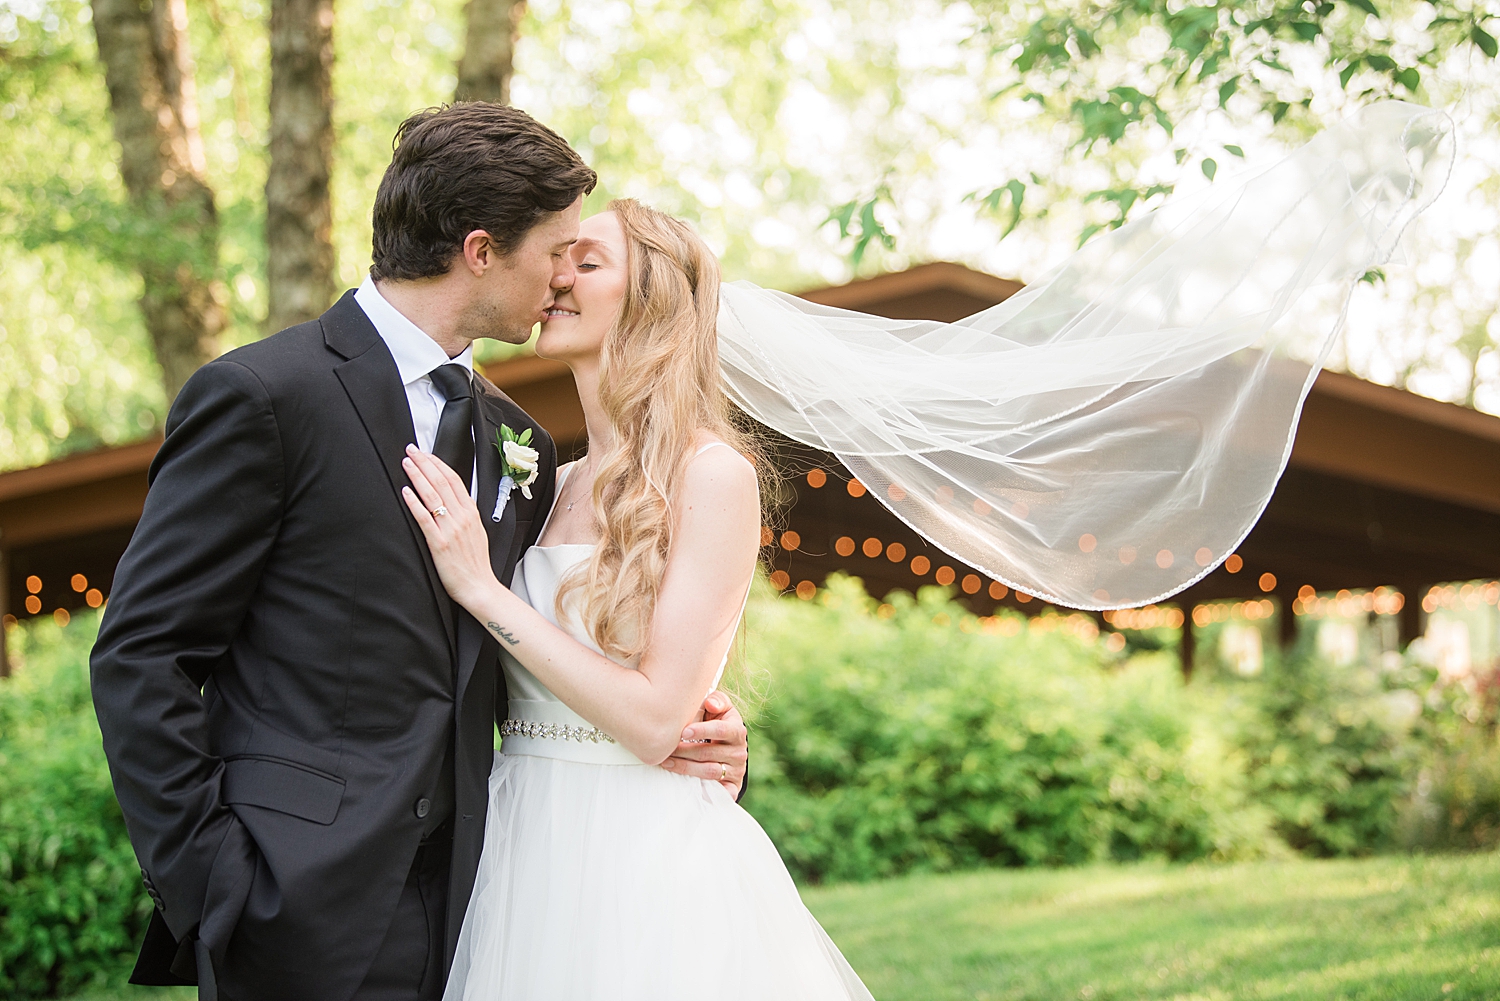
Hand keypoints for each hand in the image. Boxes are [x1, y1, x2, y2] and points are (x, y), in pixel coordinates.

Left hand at [400, 445, 498, 610]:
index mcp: (471, 513)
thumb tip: (452, 500)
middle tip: (411, 450)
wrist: (479, 587)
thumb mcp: (476, 532)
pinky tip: (406, 492)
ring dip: (418, 477)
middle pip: (441, 483)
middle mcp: (462, 517)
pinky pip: (424, 519)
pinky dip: (415, 503)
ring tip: (406, 464)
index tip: (426, 453)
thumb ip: (465, 515)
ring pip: (432, 496)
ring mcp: (450, 530)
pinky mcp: (439, 544)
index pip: (454, 480)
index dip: (438, 464)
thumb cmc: (476, 563)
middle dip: (425, 463)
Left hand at [659, 691, 746, 795]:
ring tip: (666, 762)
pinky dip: (704, 791)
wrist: (728, 748)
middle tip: (665, 749)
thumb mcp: (721, 708)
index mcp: (737, 730)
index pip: (721, 730)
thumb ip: (717, 701)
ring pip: (709, 772)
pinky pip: (718, 792)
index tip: (683, 732)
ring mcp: (736, 770)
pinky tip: (685, 785)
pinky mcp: (732, 786)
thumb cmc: (718, 722)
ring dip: (685, 768)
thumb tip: (710, 704)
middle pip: (709, 753)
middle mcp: (740, 752)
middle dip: (684, 752)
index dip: (702, 731)